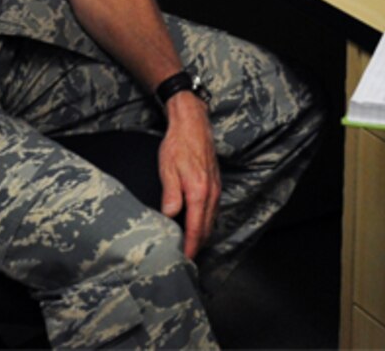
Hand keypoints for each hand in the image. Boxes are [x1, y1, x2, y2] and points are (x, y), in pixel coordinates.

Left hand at [157, 92, 220, 259]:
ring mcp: (216, 189)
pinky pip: (213, 210)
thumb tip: (170, 217)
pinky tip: (196, 224)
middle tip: (185, 259)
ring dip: (202, 235)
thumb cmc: (178, 144)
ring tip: (190, 246)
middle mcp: (211, 194)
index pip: (197, 229)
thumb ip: (171, 195)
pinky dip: (206, 222)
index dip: (191, 248)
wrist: (193, 124)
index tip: (185, 261)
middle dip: (198, 246)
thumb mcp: (168, 169)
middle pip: (207, 229)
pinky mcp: (216, 184)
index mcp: (199, 193)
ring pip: (211, 220)